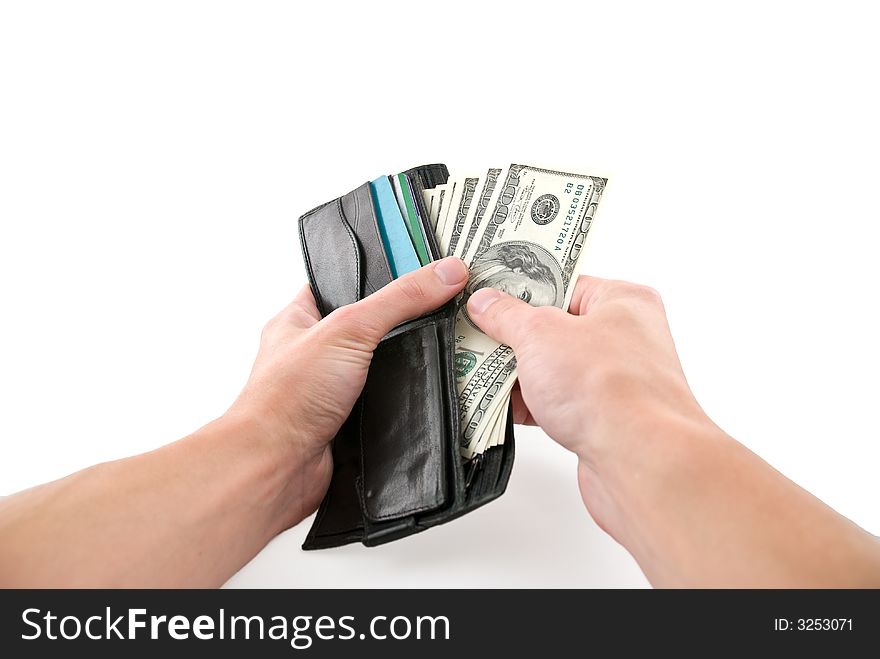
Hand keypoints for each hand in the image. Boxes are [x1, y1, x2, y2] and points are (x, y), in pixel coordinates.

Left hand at [228, 257, 468, 521]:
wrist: (275, 467)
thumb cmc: (284, 399)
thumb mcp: (349, 329)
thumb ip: (400, 299)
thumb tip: (444, 273)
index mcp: (301, 319)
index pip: (342, 282)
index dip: (378, 272)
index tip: (418, 264)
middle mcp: (314, 354)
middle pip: (369, 327)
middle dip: (401, 324)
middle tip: (439, 308)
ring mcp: (331, 390)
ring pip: (380, 368)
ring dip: (404, 367)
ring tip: (441, 349)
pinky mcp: (348, 423)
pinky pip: (385, 404)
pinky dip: (403, 402)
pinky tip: (423, 395)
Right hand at [466, 276, 714, 537]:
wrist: (642, 462)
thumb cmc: (615, 392)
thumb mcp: (541, 336)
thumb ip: (508, 316)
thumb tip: (487, 303)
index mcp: (623, 301)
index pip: (563, 283)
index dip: (522, 289)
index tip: (488, 293)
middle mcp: (625, 338)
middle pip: (555, 328)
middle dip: (514, 336)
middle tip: (477, 335)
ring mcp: (616, 381)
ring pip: (554, 369)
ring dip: (519, 375)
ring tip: (480, 373)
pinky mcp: (604, 419)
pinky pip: (558, 403)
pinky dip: (531, 405)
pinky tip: (502, 407)